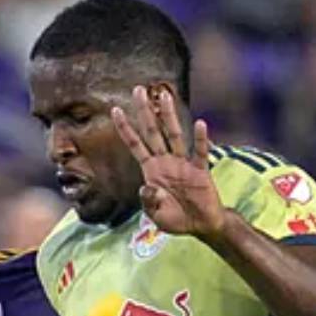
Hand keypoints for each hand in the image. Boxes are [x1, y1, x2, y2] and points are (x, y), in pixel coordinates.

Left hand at [110, 86, 226, 241]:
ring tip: (165, 96)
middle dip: (145, 111)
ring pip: (175, 135)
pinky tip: (200, 124)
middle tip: (139, 90)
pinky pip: (200, 152)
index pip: (135, 145)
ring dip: (170, 116)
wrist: (201, 226)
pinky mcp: (200, 171)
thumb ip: (149, 202)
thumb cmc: (176, 219)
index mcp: (151, 171)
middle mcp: (166, 162)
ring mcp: (183, 164)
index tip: (114, 109)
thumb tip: (147, 187)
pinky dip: (201, 139)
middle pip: (153, 132)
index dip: (125, 128)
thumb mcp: (156, 216)